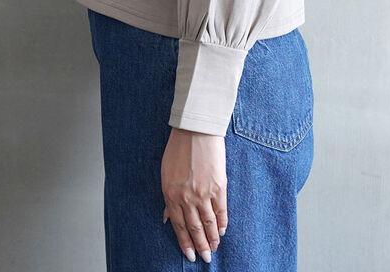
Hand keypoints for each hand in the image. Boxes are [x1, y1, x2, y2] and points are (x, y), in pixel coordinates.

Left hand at [161, 127, 227, 262]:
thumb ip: (169, 196)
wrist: (195, 131)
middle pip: (194, 228)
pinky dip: (223, 222)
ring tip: (215, 248)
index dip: (185, 242)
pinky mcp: (218, 186)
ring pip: (209, 223)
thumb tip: (167, 217)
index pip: (178, 226)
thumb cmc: (178, 148)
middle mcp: (186, 198)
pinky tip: (223, 230)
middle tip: (205, 258)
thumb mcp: (166, 173)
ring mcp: (203, 193)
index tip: (189, 254)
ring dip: (212, 238)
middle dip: (200, 245)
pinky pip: (221, 210)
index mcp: (171, 194)